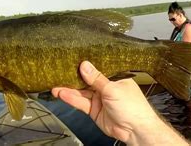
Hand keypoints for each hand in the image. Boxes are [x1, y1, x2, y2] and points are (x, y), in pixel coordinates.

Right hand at [52, 61, 189, 144]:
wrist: (134, 130)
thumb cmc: (133, 108)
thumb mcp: (113, 88)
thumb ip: (96, 78)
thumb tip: (85, 65)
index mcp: (115, 77)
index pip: (97, 68)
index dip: (85, 65)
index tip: (72, 60)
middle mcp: (106, 87)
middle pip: (87, 80)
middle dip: (73, 77)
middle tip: (60, 72)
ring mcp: (100, 99)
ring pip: (81, 92)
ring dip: (69, 89)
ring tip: (56, 85)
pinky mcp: (94, 110)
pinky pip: (81, 103)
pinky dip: (71, 99)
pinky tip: (62, 94)